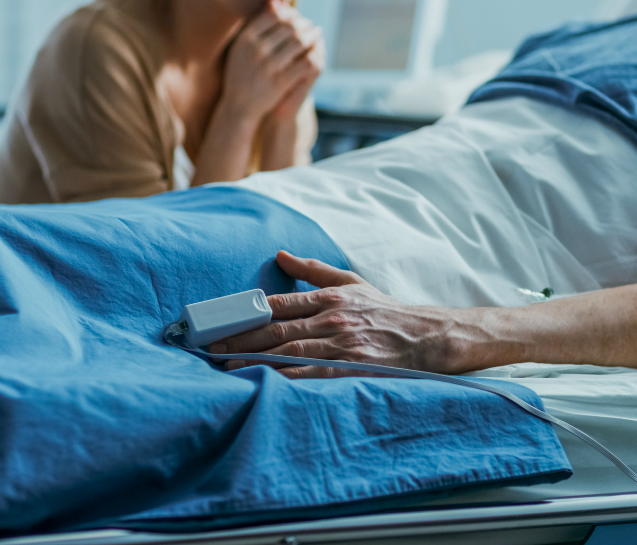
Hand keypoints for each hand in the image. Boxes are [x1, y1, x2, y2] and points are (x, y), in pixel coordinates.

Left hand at [211, 251, 466, 377]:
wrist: (426, 336)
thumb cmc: (386, 311)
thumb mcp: (351, 282)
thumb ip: (313, 271)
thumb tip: (280, 255)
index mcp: (329, 297)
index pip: (277, 304)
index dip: (245, 313)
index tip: (219, 322)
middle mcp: (331, 320)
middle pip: (275, 330)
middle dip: (239, 339)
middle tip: (210, 349)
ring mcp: (340, 345)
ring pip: (287, 353)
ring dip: (253, 360)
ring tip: (226, 366)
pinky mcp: (350, 368)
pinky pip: (310, 374)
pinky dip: (284, 378)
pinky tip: (263, 382)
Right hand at [221, 0, 322, 120]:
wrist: (239, 106)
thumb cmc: (242, 73)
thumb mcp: (241, 47)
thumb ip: (257, 24)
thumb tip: (277, 1)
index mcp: (246, 38)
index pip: (274, 15)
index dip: (289, 13)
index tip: (296, 15)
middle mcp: (256, 50)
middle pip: (289, 27)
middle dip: (304, 24)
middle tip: (310, 24)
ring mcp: (269, 66)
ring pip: (299, 42)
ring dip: (312, 36)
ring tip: (316, 33)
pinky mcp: (281, 81)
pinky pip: (305, 63)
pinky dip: (314, 54)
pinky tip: (318, 51)